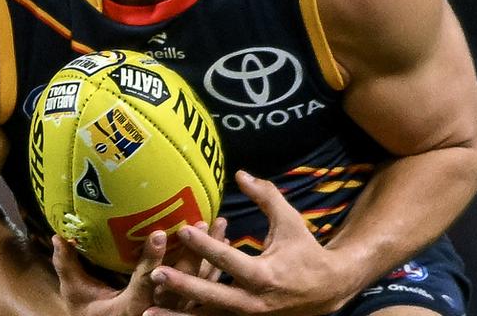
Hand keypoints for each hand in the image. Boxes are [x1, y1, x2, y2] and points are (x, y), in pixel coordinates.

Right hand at [53, 219, 230, 315]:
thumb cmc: (90, 315)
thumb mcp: (76, 294)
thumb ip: (68, 265)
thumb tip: (58, 236)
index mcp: (131, 306)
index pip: (144, 281)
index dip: (151, 258)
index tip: (158, 233)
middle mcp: (156, 310)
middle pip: (180, 280)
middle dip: (192, 251)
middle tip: (202, 222)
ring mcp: (173, 310)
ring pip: (198, 282)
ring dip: (210, 254)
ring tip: (221, 224)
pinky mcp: (184, 308)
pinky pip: (206, 288)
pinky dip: (215, 265)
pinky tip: (225, 244)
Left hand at [146, 171, 355, 315]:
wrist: (328, 290)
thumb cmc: (306, 251)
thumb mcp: (290, 221)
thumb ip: (266, 196)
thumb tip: (239, 174)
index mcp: (266, 275)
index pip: (229, 260)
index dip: (205, 245)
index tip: (183, 230)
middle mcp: (255, 302)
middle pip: (213, 296)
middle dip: (184, 286)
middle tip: (157, 274)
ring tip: (147, 311)